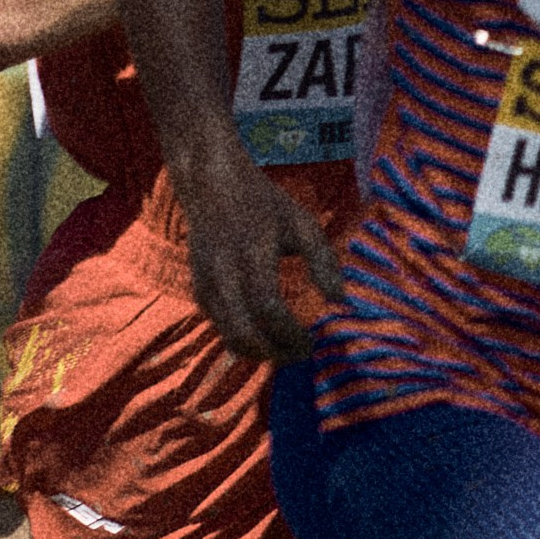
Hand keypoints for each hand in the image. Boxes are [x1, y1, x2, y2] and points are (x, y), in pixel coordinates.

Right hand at [181, 153, 342, 361]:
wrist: (211, 184)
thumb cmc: (264, 204)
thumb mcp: (301, 223)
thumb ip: (323, 261)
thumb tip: (340, 301)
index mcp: (251, 255)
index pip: (269, 309)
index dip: (291, 334)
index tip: (312, 341)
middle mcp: (223, 274)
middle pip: (243, 333)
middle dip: (274, 353)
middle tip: (299, 353)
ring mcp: (206, 284)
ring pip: (228, 336)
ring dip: (259, 352)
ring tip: (285, 349)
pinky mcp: (198, 290)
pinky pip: (220, 327)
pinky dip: (242, 339)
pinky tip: (265, 336)